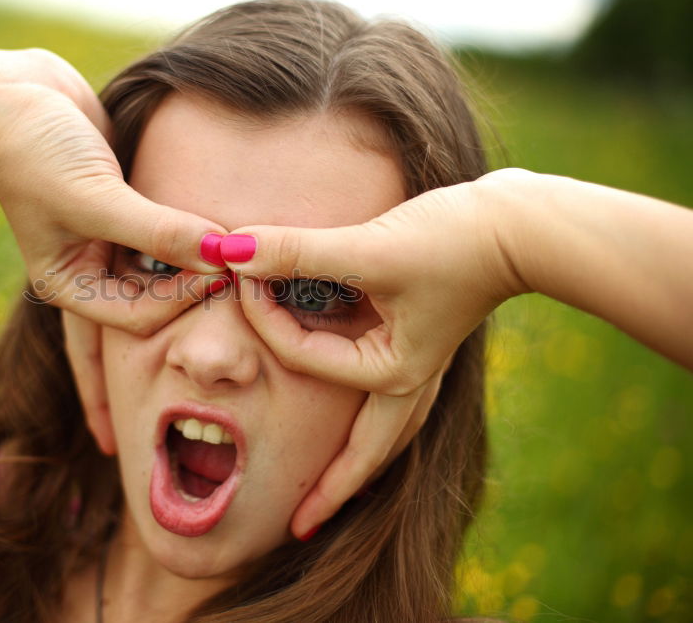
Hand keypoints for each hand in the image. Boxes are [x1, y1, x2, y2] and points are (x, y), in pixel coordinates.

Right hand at [0, 48, 227, 333]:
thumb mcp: (97, 198)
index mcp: (71, 285)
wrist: (5, 91)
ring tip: (238, 235)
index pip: (142, 316)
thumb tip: (222, 256)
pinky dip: (189, 221)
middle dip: (197, 280)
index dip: (186, 298)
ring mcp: (107, 234)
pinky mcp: (123, 200)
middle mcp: (90, 267)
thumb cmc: (35, 150)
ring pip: (167, 259)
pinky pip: (166, 223)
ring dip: (198, 250)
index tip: (225, 267)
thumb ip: (159, 232)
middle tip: (243, 257)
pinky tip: (219, 209)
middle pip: (159, 295)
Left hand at [219, 177, 522, 534]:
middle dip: (330, 490)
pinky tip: (361, 416)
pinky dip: (369, 415)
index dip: (261, 313)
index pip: (301, 354)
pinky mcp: (424, 342)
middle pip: (364, 454)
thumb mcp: (367, 249)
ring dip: (355, 462)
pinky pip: (390, 397)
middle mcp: (408, 382)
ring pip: (383, 432)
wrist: (523, 226)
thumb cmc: (450, 240)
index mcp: (390, 374)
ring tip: (334, 495)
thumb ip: (296, 252)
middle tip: (297, 528)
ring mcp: (421, 367)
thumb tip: (231, 251)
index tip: (236, 271)